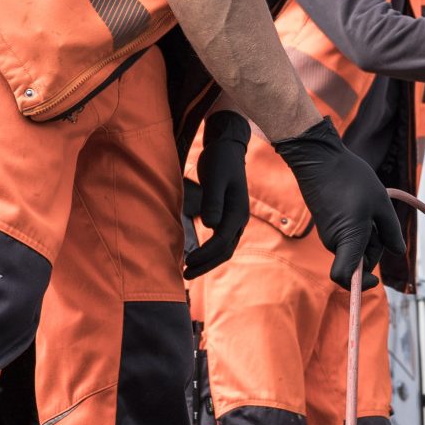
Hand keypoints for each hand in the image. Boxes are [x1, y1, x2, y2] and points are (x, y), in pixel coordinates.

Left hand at [182, 111, 250, 277]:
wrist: (227, 149)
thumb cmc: (220, 161)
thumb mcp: (215, 178)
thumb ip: (213, 201)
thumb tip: (210, 225)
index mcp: (238, 212)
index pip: (222, 241)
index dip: (205, 254)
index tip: (188, 262)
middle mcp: (239, 220)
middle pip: (225, 251)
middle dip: (206, 265)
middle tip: (185, 275)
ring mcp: (234, 220)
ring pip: (224, 249)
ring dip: (208, 261)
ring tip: (188, 269)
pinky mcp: (226, 217)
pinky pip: (220, 241)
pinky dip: (209, 251)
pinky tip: (195, 254)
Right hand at [271, 120, 404, 287]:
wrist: (319, 159)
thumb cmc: (350, 179)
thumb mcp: (381, 204)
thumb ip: (391, 232)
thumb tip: (398, 252)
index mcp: (348, 239)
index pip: (345, 277)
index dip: (360, 285)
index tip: (375, 280)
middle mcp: (334, 241)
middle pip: (359, 260)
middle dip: (375, 247)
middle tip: (380, 220)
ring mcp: (328, 233)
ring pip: (355, 246)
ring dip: (368, 234)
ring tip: (370, 207)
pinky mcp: (326, 225)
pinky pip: (347, 235)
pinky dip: (359, 227)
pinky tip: (361, 205)